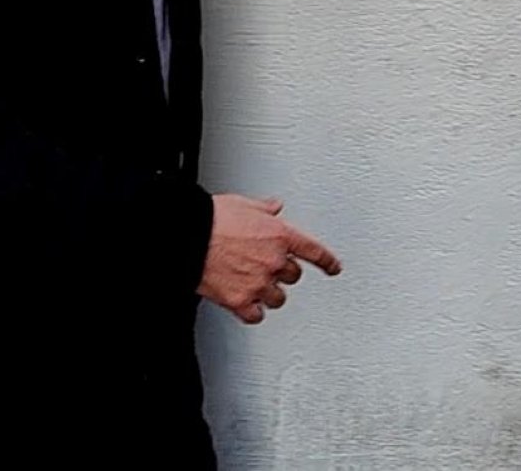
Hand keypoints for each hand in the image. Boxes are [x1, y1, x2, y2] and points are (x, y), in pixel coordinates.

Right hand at [198, 194, 341, 324]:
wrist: (186, 238)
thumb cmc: (212, 219)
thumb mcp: (244, 204)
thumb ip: (265, 210)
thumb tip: (274, 208)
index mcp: (280, 235)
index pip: (314, 251)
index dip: (327, 261)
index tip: (333, 268)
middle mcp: (274, 261)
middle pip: (293, 276)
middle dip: (283, 272)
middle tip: (267, 267)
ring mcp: (258, 283)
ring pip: (277, 298)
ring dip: (269, 293)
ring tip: (254, 284)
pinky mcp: (240, 301)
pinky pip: (256, 316)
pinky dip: (252, 311)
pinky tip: (246, 304)